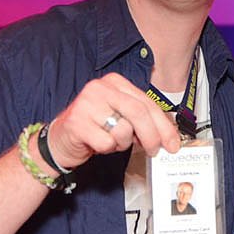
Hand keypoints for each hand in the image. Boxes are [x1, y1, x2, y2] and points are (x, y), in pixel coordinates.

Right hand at [45, 72, 180, 167]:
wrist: (60, 140)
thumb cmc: (95, 128)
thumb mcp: (121, 117)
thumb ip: (142, 120)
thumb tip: (168, 136)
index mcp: (115, 82)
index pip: (147, 102)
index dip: (163, 125)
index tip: (173, 143)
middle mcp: (100, 88)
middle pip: (138, 113)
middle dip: (152, 136)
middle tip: (155, 150)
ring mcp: (86, 104)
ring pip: (123, 129)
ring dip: (123, 143)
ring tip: (113, 141)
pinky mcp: (76, 123)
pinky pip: (106, 142)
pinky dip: (107, 149)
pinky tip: (98, 144)